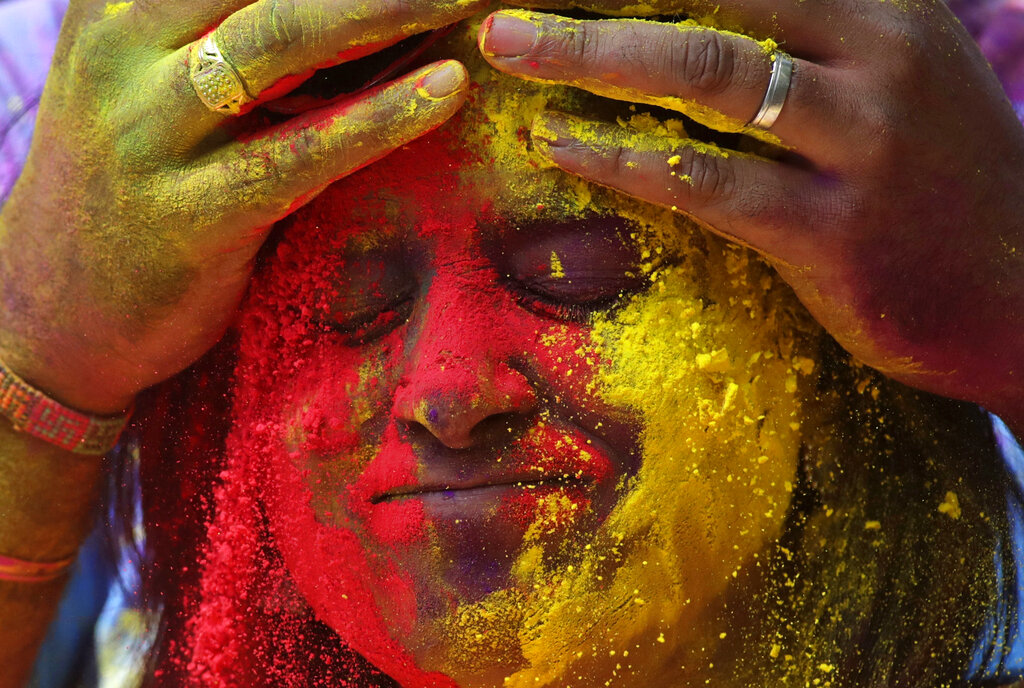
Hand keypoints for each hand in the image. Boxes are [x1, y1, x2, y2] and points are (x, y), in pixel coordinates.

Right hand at [0, 0, 485, 413]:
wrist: (48, 314)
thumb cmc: (130, 190)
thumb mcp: (158, 89)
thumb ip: (233, 40)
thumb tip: (361, 16)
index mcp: (121, 4)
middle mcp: (123, 48)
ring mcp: (147, 132)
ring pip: (278, 38)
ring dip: (391, 6)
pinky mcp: (186, 217)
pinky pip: (295, 154)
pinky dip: (378, 117)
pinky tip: (448, 89)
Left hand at [478, 0, 1023, 428]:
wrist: (1021, 289)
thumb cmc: (933, 180)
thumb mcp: (893, 73)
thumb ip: (813, 29)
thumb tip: (701, 13)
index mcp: (884, 2)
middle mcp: (880, 51)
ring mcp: (862, 141)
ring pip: (704, 73)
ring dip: (588, 54)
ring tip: (510, 47)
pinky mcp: (834, 230)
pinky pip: (705, 181)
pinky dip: (621, 156)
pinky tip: (561, 142)